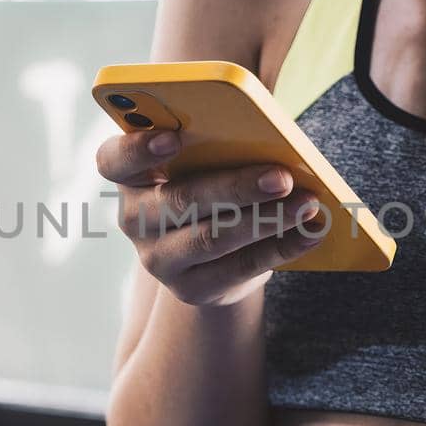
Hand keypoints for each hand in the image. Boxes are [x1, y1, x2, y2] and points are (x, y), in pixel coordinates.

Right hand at [96, 127, 323, 305]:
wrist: (213, 251)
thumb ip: (216, 143)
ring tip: (307, 203)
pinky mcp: (192, 289)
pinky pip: (240, 268)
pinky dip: (282, 247)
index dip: (138, 148)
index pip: (113, 160)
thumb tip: (267, 139)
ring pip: (212, 238)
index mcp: (129, 175)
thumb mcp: (204, 160)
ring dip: (266, 219)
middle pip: (179, 200)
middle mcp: (135, 219)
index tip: (174, 136)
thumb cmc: (211, 181)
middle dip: (235, 187)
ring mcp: (159, 260)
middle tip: (281, 176)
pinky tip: (312, 231)